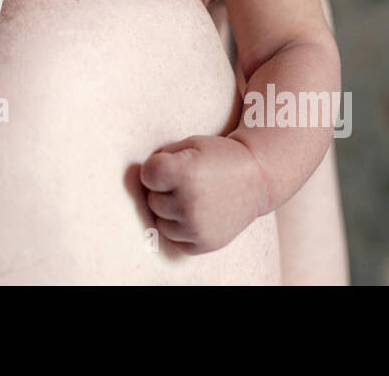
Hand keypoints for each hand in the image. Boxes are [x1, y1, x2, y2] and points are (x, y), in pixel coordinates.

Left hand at [140, 134, 269, 253]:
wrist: (258, 178)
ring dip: (170, 210)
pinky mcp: (203, 244)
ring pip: (160, 221)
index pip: (146, 174)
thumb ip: (159, 159)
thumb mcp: (189, 145)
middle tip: (191, 180)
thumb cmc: (217, 157)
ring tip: (194, 196)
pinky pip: (174, 238)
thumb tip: (130, 178)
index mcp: (185, 173)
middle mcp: (189, 203)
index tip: (176, 164)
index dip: (158, 167)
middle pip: (152, 199)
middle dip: (165, 189)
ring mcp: (196, 227)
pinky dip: (181, 227)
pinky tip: (199, 212)